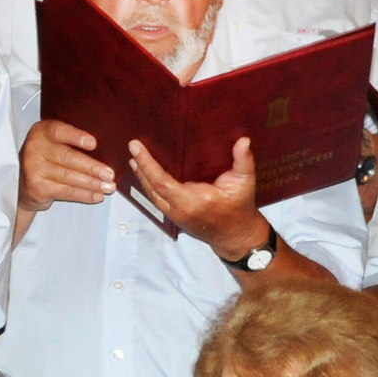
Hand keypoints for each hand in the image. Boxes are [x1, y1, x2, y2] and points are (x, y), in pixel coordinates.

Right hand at [20, 120, 114, 213]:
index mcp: (41, 132)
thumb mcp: (53, 142)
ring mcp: (33, 169)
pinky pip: (65, 192)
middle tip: (109, 173)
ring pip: (68, 177)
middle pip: (67, 157)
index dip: (76, 137)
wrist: (23, 183)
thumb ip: (71, 140)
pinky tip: (97, 195)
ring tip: (108, 186)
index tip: (93, 143)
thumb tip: (106, 148)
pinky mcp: (37, 188)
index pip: (59, 131)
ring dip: (92, 183)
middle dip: (92, 167)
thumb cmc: (47, 158)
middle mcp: (34, 148)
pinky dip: (84, 194)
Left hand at [130, 136, 264, 262]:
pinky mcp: (174, 216)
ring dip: (142, 177)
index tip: (136, 148)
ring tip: (134, 158)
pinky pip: (156, 199)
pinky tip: (145, 173)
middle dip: (140, 168)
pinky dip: (149, 185)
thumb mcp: (245, 183)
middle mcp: (179, 210)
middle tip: (132, 147)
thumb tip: (244, 140)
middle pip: (151, 188)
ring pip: (151, 195)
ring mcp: (175, 215)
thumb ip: (243, 161)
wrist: (236, 236)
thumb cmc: (240, 208)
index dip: (147, 164)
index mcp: (193, 201)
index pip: (162, 182)